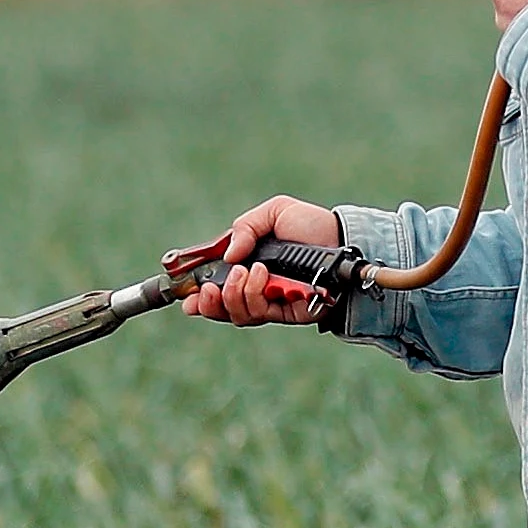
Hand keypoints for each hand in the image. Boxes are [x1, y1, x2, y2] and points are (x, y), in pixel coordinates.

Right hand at [183, 195, 344, 323]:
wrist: (342, 239)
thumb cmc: (311, 225)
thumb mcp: (274, 212)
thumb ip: (245, 227)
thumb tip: (228, 256)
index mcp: (247, 267)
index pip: (217, 289)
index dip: (198, 298)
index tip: (186, 299)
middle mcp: (257, 289)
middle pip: (223, 310)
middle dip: (210, 303)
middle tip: (210, 290)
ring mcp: (273, 303)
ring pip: (240, 314)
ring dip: (234, 294)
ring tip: (247, 272)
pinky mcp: (290, 314)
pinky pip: (262, 314)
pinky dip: (255, 295)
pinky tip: (261, 276)